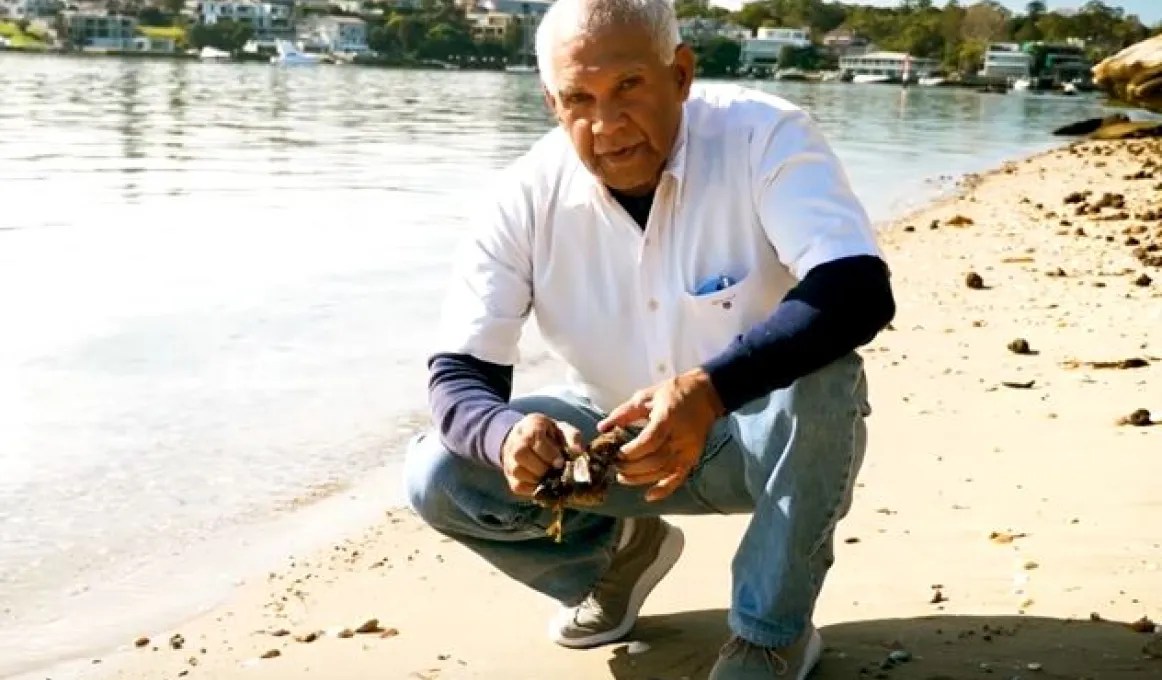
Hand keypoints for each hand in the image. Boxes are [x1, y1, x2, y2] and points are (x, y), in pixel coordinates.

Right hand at [500, 414, 585, 495]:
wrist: (527, 438)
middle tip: (555, 471)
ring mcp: (509, 459)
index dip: (549, 453)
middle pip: (521, 455)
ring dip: (537, 478)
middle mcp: (515, 441)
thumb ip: (573, 437)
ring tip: (550, 478)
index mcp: (531, 426)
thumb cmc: (549, 435)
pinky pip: (518, 486)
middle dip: (542, 467)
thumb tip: (578, 451)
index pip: (534, 439)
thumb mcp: (562, 429)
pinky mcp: (509, 475)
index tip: (560, 463)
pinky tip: (544, 484)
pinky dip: (533, 489)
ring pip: (517, 471)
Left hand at [598, 368, 724, 501]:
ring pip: (664, 471)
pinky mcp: (692, 458)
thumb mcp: (646, 396)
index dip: (632, 451)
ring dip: (641, 479)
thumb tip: (602, 428)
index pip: (650, 441)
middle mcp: (680, 437)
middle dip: (632, 467)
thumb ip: (624, 413)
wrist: (706, 395)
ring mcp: (688, 450)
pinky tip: (649, 496)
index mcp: (668, 418)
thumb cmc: (674, 392)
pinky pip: (679, 478)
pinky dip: (664, 489)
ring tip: (623, 478)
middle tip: (615, 466)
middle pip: (655, 460)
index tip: (618, 452)